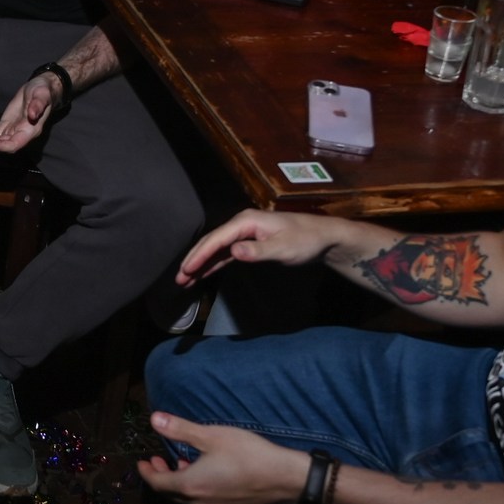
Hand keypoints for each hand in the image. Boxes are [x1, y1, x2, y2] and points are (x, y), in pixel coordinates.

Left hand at [0, 69, 62, 154]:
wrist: (40, 90)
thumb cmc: (43, 91)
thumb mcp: (42, 94)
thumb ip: (38, 105)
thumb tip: (33, 114)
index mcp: (30, 132)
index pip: (13, 146)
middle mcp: (20, 136)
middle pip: (0, 149)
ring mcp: (11, 134)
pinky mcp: (4, 129)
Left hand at [136, 413, 309, 503]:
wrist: (285, 479)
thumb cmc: (248, 454)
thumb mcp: (213, 436)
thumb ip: (181, 430)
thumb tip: (154, 419)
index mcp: (191, 485)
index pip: (158, 484)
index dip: (147, 473)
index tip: (142, 463)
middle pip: (173, 494)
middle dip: (164, 477)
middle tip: (160, 461)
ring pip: (192, 501)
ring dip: (184, 483)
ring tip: (186, 465)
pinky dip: (203, 492)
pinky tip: (212, 480)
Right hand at [174, 208, 336, 285]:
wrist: (324, 238)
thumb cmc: (306, 241)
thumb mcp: (283, 248)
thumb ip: (258, 251)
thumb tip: (233, 252)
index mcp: (246, 222)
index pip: (217, 239)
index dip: (200, 255)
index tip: (186, 270)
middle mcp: (241, 225)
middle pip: (211, 243)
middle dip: (194, 260)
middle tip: (179, 279)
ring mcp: (244, 234)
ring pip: (216, 249)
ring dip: (201, 264)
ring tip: (185, 280)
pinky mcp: (249, 244)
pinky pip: (225, 254)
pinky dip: (214, 264)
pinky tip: (204, 274)